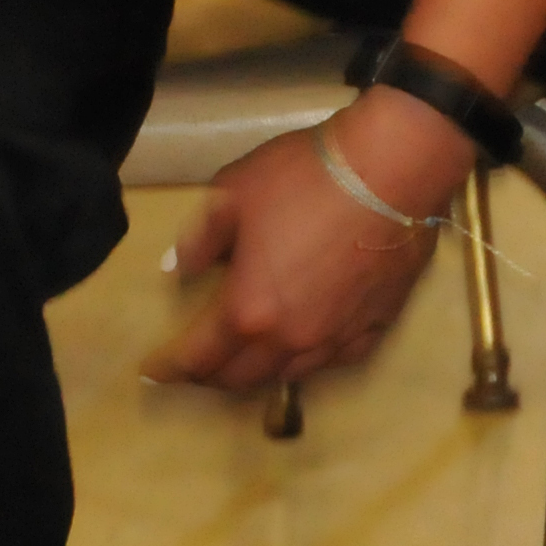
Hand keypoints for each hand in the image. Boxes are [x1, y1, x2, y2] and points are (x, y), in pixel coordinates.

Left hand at [138, 85, 461, 391]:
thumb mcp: (231, 194)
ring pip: (289, 374)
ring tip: (245, 360)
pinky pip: (336, 359)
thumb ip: (200, 239)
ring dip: (260, 373)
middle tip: (196, 366)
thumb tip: (179, 269)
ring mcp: (337, 337)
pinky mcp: (376, 325)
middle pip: (241, 378)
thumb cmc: (303, 177)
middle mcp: (291, 338)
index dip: (170, 367)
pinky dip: (310, 359)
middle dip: (211, 377)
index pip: (198, 357)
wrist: (392, 167)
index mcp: (248, 310)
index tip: (153, 371)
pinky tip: (305, 347)